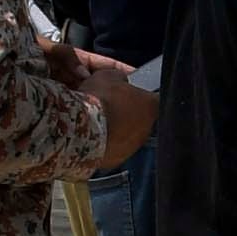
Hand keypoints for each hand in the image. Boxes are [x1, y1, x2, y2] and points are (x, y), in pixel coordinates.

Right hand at [72, 46, 159, 163]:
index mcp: (151, 106)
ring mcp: (133, 146)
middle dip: (128, 112)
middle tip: (111, 105)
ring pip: (127, 135)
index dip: (142, 95)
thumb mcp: (107, 76)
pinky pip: (114, 148)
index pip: (155, 98)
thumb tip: (120, 78)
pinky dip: (107, 142)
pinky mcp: (118, 159)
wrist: (81, 129)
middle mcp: (147, 129)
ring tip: (99, 121)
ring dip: (117, 128)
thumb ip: (119, 77)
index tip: (130, 93)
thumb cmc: (97, 100)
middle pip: (141, 118)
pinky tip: (94, 134)